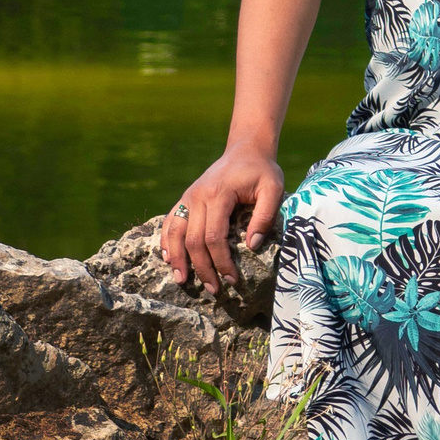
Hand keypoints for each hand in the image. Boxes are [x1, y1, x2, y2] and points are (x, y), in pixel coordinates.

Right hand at [161, 144, 286, 290]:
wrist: (245, 150)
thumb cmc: (262, 171)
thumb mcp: (274, 189)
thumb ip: (265, 216)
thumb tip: (253, 246)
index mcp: (219, 195)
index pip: (214, 237)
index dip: (222, 262)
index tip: (232, 280)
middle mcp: (198, 196)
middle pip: (193, 240)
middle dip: (202, 268)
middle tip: (214, 289)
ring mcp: (188, 197)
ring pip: (174, 233)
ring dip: (177, 259)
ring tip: (182, 281)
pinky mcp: (185, 198)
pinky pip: (170, 222)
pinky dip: (166, 241)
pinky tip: (168, 259)